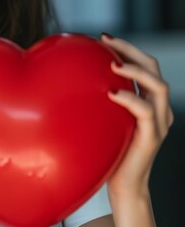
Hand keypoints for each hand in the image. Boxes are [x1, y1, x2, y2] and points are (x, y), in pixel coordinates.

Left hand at [100, 33, 174, 197]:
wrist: (122, 188)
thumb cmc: (107, 154)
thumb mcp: (103, 121)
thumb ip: (98, 103)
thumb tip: (67, 83)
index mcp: (149, 102)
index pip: (146, 66)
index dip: (128, 48)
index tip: (104, 38)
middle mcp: (160, 109)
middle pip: (154, 68)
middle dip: (132, 50)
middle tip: (107, 41)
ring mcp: (159, 123)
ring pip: (158, 86)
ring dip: (136, 71)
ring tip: (112, 63)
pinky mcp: (152, 137)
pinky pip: (146, 111)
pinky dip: (130, 99)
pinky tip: (111, 93)